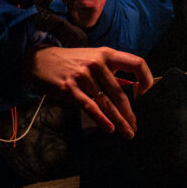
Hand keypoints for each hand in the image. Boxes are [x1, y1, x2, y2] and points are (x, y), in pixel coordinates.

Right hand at [26, 46, 152, 138]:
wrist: (40, 59)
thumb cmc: (71, 62)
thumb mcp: (93, 60)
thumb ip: (111, 74)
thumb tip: (131, 92)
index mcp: (107, 54)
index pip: (136, 63)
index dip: (146, 79)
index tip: (147, 96)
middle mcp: (97, 63)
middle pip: (120, 93)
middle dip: (130, 114)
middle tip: (135, 127)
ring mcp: (83, 75)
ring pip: (106, 103)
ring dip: (119, 121)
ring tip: (127, 132)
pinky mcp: (69, 88)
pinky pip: (89, 106)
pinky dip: (101, 119)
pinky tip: (109, 128)